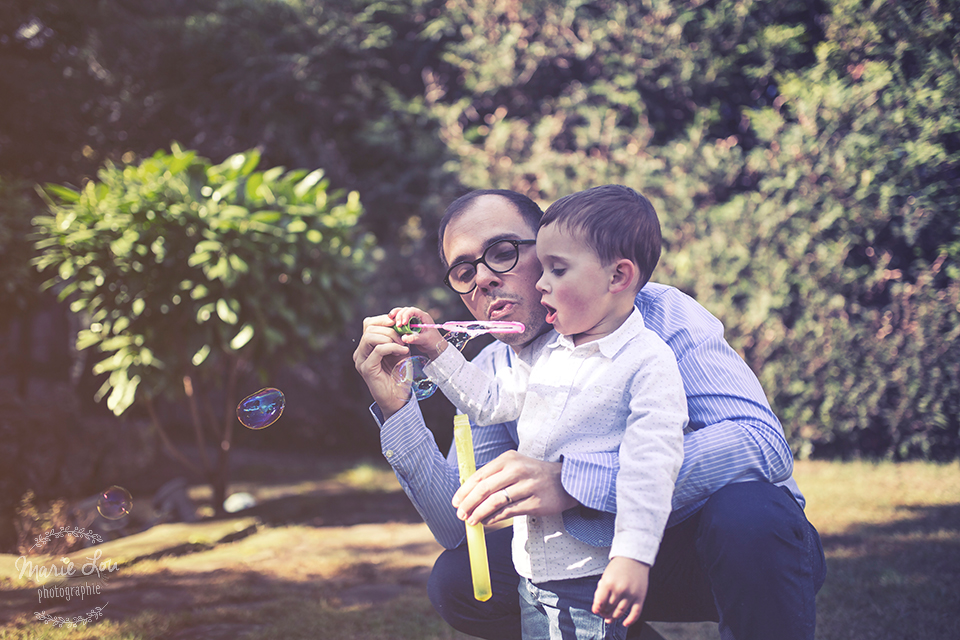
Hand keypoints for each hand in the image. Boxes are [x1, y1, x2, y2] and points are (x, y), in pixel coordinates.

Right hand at [353, 313, 412, 417]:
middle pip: (369, 328)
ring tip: (403, 346)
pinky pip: (378, 350)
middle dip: (389, 330)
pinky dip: (392, 347)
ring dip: (390, 338)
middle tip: (404, 339)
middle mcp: (360, 353)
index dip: (383, 319)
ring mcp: (361, 361)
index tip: (398, 323)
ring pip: (370, 337)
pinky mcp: (367, 369)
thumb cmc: (399, 376)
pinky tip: (403, 351)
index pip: (368, 324)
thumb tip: (396, 321)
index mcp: (366, 347)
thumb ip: (396, 338)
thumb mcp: (399, 352)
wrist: (399, 399)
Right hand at [390, 307, 446, 358]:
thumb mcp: (425, 340)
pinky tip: (391, 326)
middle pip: (405, 310)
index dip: (406, 315)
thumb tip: (404, 338)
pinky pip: (400, 321)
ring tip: (390, 323)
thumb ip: (415, 338)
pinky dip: (395, 322)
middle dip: (399, 316)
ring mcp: (412, 320)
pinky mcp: (408, 326)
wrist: (434, 347)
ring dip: (395, 317)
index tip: (403, 324)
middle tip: (397, 325)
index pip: (412, 311)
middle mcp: (417, 316)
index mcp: (423, 316)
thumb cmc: (433, 342)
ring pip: (401, 314)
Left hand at [452, 450, 577, 525]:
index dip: (465, 490)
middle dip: (469, 503)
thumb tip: (468, 493)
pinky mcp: (535, 502)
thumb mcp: (515, 466)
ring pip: (495, 502)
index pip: (480, 475)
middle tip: (460, 514)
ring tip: (471, 521)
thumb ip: (494, 476)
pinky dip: (494, 518)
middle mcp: (518, 470)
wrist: (565, 481)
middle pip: (485, 488)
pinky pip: (508, 512)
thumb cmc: (534, 474)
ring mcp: (527, 486)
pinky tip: (487, 521)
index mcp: (509, 459)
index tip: (456, 501)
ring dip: (479, 513)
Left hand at [592, 556, 649, 626]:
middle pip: (609, 608)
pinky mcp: (640, 597)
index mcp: (608, 583)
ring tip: (610, 618)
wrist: (634, 557)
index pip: (600, 602)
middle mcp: (619, 590)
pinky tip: (624, 623)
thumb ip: (602, 590)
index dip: (597, 608)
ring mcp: (631, 594)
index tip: (596, 610)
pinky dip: (630, 621)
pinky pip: (635, 613)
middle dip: (604, 613)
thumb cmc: (618, 566)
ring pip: (620, 612)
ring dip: (614, 617)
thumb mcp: (606, 575)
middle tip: (603, 614)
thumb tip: (599, 606)